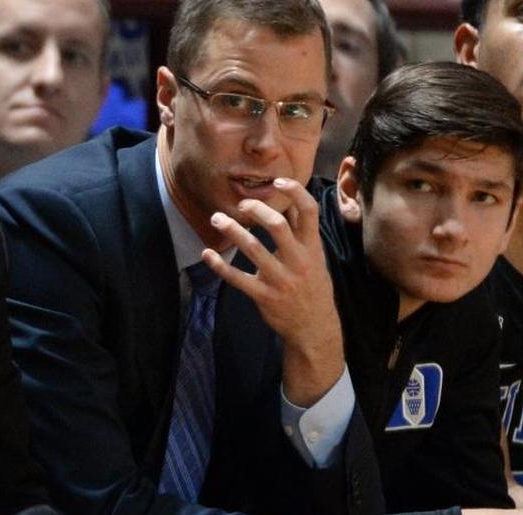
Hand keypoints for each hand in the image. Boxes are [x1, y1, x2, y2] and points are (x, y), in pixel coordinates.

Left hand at [202, 177, 342, 405]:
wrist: (313, 326)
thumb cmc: (312, 285)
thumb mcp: (316, 257)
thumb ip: (302, 232)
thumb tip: (291, 202)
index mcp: (312, 248)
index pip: (309, 212)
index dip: (295, 192)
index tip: (278, 180)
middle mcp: (298, 261)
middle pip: (278, 226)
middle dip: (257, 210)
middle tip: (241, 205)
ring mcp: (280, 280)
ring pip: (253, 250)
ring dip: (232, 231)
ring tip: (216, 218)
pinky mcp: (263, 296)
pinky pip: (237, 278)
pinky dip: (219, 266)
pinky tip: (206, 254)